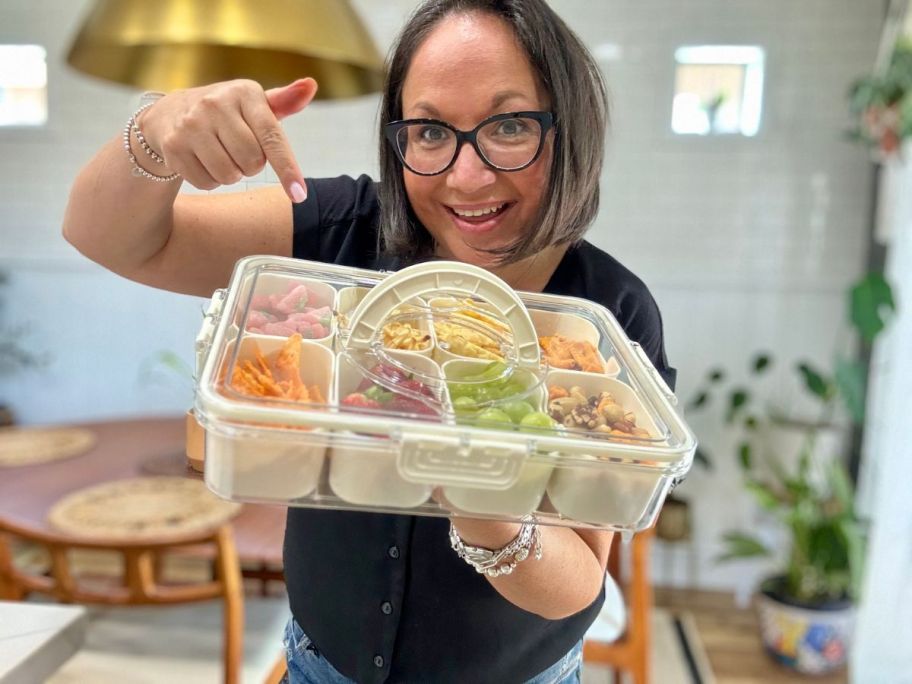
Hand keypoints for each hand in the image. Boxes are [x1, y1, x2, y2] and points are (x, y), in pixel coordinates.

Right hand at [138, 78, 317, 201]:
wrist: (171, 112)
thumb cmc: (228, 113)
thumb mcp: (255, 104)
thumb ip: (284, 102)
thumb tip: (311, 85)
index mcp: (244, 93)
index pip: (272, 136)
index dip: (287, 168)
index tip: (299, 194)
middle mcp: (215, 104)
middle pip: (252, 162)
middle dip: (252, 165)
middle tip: (240, 151)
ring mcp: (191, 125)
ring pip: (229, 176)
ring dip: (232, 174)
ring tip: (222, 154)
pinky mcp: (173, 146)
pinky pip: (206, 183)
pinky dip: (211, 180)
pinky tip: (204, 161)